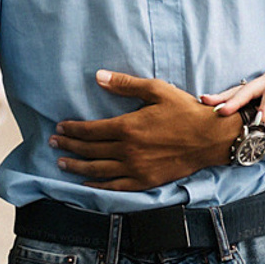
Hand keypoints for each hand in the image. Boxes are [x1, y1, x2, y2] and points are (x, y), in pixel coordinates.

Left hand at [51, 73, 229, 189]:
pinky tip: (87, 184)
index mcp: (127, 127)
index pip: (90, 130)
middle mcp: (127, 150)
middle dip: (68, 146)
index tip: (60, 127)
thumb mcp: (156, 90)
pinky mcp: (145, 181)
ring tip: (61, 163)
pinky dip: (98, 186)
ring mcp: (135, 169)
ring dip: (76, 167)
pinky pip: (115, 186)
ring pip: (97, 170)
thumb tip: (98, 77)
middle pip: (89, 150)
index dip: (72, 129)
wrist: (210, 138)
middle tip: (54, 143)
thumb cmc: (185, 111)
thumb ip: (126, 85)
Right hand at [204, 60, 264, 117]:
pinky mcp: (260, 85)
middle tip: (219, 111)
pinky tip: (212, 104)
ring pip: (241, 88)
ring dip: (223, 96)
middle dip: (235, 100)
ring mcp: (264, 79)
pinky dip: (227, 97)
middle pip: (251, 88)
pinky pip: (241, 92)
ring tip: (204, 102)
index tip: (260, 118)